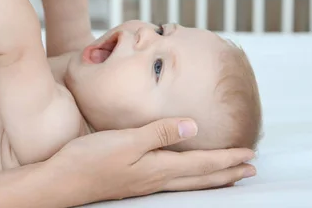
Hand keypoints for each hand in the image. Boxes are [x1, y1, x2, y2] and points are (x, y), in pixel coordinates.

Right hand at [48, 118, 255, 203]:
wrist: (60, 181)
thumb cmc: (89, 159)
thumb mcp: (126, 141)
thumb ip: (159, 133)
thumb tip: (193, 127)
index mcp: (157, 167)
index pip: (202, 164)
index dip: (227, 159)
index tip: (250, 154)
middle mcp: (155, 178)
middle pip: (200, 178)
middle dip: (227, 173)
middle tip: (251, 169)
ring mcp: (144, 183)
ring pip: (188, 182)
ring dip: (212, 178)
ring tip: (228, 176)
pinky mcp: (133, 182)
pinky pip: (173, 181)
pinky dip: (190, 178)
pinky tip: (184, 175)